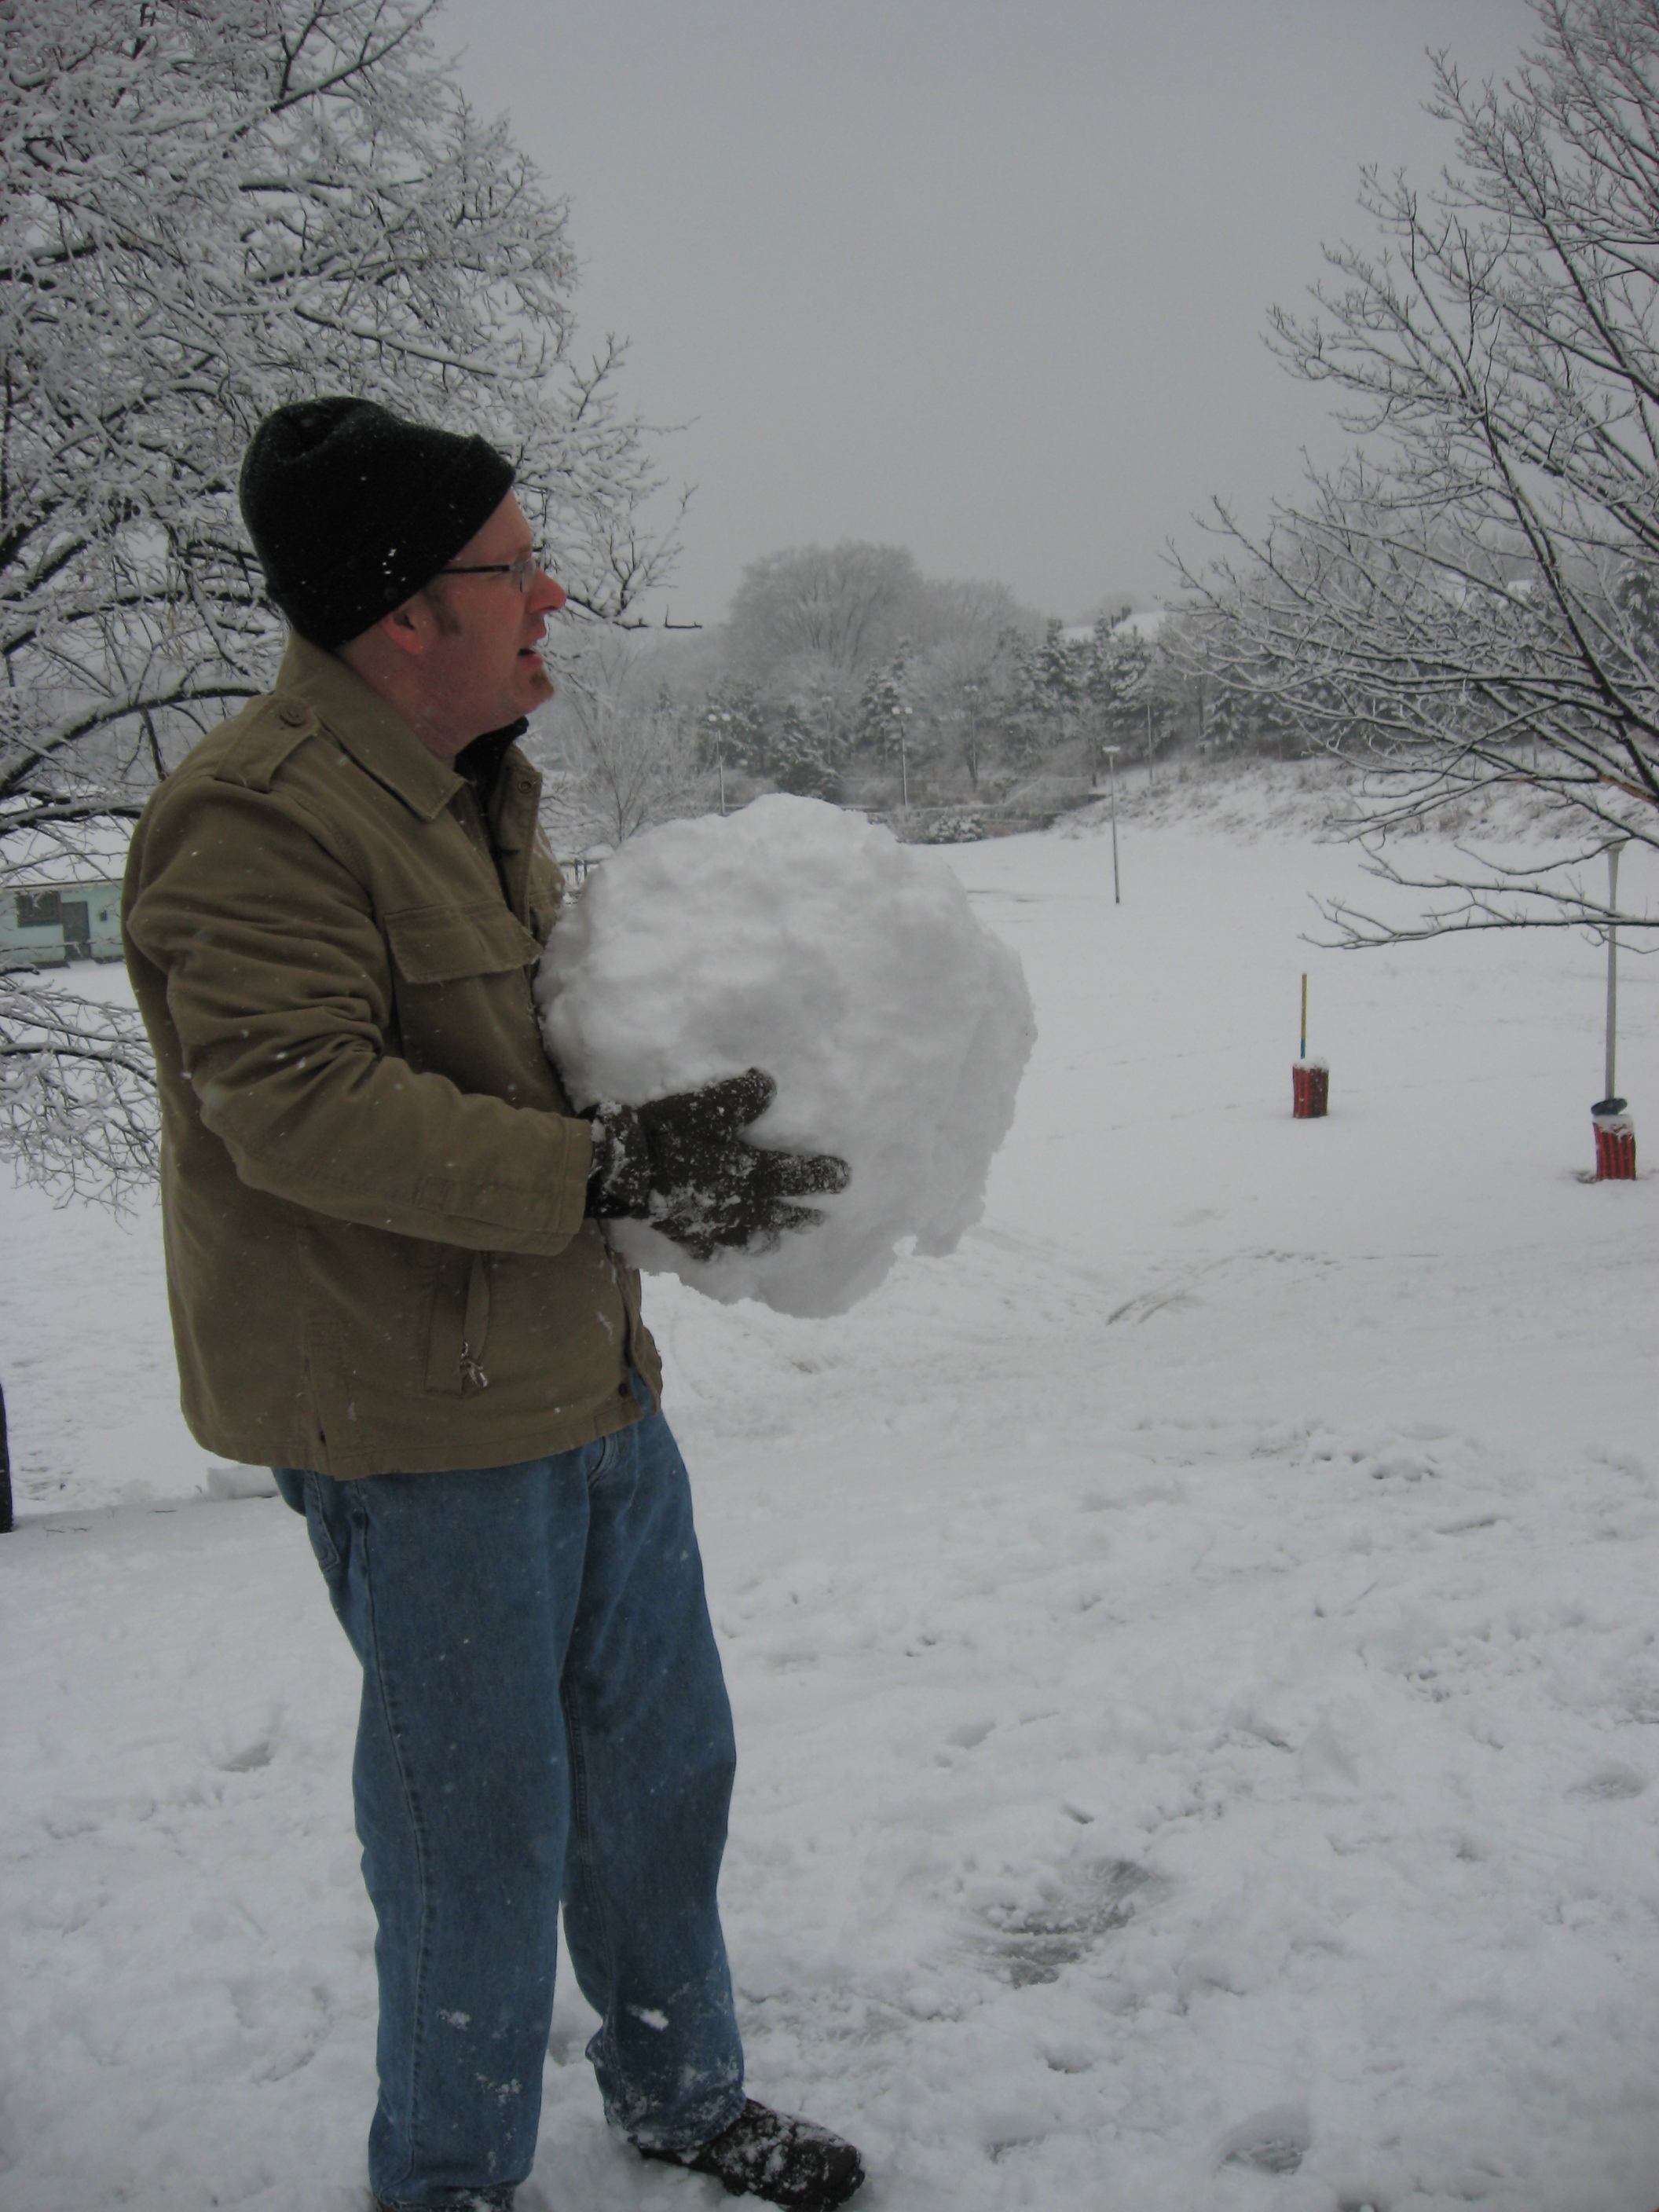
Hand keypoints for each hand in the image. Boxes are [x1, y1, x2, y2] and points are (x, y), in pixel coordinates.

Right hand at [585, 1069, 848, 1259]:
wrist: (624, 1170)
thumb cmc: (666, 1133)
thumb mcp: (704, 1106)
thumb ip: (740, 1097)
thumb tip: (770, 1084)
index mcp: (746, 1170)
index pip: (793, 1174)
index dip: (819, 1175)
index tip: (844, 1177)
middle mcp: (737, 1203)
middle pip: (777, 1212)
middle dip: (802, 1215)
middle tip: (822, 1219)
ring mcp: (712, 1224)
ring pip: (749, 1235)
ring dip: (769, 1236)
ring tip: (783, 1238)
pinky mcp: (685, 1234)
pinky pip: (708, 1248)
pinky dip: (719, 1250)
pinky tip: (722, 1251)